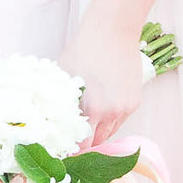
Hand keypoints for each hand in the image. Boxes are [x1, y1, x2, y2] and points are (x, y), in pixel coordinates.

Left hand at [62, 11, 153, 145]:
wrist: (113, 31)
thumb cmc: (83, 50)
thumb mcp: (64, 77)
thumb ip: (60, 102)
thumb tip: (47, 120)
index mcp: (95, 108)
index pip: (83, 145)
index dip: (72, 150)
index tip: (61, 150)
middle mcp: (114, 112)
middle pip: (98, 142)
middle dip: (84, 144)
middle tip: (69, 141)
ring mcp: (127, 107)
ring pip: (110, 131)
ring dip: (97, 132)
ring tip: (82, 127)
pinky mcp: (135, 101)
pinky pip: (120, 119)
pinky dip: (109, 120)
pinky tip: (98, 111)